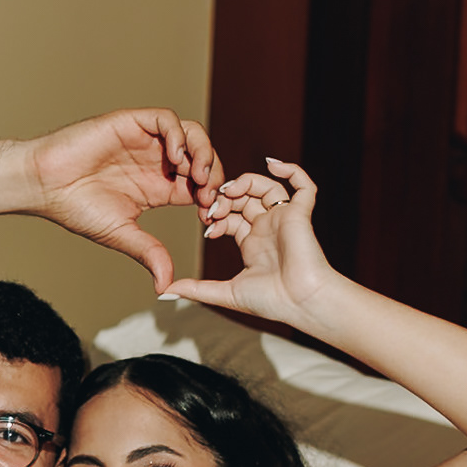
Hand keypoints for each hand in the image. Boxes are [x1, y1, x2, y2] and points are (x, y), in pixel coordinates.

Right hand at [25, 110, 224, 294]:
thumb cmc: (75, 208)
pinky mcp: (131, 123)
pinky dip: (178, 135)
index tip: (208, 217)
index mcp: (159, 187)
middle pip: (203, 157)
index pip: (201, 185)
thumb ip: (148, 253)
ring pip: (190, 134)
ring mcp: (145, 141)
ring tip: (197, 175)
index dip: (212, 198)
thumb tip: (166, 286)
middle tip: (208, 196)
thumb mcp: (122, 234)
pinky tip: (176, 157)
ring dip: (202, 152)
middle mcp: (156, 162)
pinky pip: (166, 120)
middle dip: (213, 175)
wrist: (44, 185)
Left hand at [167, 158, 338, 326]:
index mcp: (253, 243)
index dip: (216, 215)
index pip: (230, 217)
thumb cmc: (271, 302)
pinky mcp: (301, 214)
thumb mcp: (226, 293)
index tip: (206, 225)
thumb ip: (195, 289)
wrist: (301, 303)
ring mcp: (285, 219)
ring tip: (230, 191)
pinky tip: (271, 163)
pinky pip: (302, 185)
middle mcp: (268, 228)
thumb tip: (164, 292)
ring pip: (265, 187)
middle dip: (225, 198)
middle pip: (245, 199)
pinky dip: (291, 170)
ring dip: (245, 183)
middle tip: (213, 205)